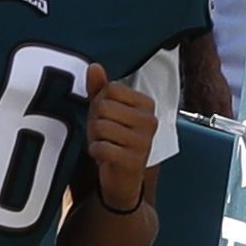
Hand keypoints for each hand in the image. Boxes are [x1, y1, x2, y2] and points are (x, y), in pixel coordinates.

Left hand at [78, 66, 163, 214]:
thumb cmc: (113, 140)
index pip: (110, 89)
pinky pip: (102, 147)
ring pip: (101, 127)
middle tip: (103, 135)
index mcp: (147, 104)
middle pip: (103, 107)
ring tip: (104, 145)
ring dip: (95, 138)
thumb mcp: (105, 112)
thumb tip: (94, 66)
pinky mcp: (134, 161)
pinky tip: (103, 157)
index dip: (99, 103)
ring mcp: (144, 141)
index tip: (106, 118)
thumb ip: (100, 89)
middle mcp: (150, 121)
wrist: (121, 179)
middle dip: (95, 122)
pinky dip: (95, 152)